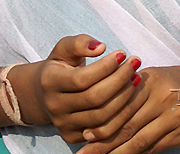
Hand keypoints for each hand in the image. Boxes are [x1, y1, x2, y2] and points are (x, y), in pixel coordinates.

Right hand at [13, 34, 141, 141]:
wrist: (43, 93)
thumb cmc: (61, 64)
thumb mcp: (65, 47)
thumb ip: (80, 43)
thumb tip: (101, 47)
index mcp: (50, 81)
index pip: (82, 78)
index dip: (105, 67)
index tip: (122, 53)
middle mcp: (54, 106)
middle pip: (94, 99)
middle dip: (119, 80)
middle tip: (135, 64)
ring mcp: (63, 125)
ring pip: (101, 118)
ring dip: (124, 98)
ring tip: (136, 78)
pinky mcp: (72, 137)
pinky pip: (103, 132)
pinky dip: (121, 115)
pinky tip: (131, 97)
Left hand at [78, 65, 179, 153]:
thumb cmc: (174, 82)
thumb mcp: (153, 76)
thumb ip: (131, 88)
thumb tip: (100, 107)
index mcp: (151, 80)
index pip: (121, 103)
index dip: (102, 119)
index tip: (84, 132)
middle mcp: (162, 98)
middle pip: (127, 123)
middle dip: (104, 140)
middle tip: (85, 151)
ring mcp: (173, 118)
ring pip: (139, 140)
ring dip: (116, 152)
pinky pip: (153, 148)